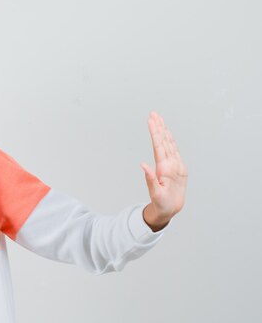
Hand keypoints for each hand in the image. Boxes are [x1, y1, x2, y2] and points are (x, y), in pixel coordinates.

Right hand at [140, 112, 187, 229]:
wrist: (174, 209)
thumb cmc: (163, 203)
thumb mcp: (155, 194)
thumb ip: (150, 179)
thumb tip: (143, 165)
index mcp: (167, 169)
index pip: (159, 146)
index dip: (155, 132)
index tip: (151, 121)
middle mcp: (174, 164)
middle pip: (165, 141)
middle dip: (159, 126)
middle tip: (153, 113)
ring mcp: (178, 164)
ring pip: (170, 143)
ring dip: (164, 130)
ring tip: (158, 118)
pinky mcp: (179, 166)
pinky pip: (173, 149)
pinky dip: (169, 139)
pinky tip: (166, 132)